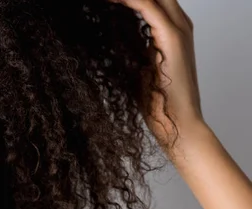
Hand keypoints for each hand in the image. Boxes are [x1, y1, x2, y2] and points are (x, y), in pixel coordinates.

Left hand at [111, 0, 204, 148]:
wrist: (176, 122)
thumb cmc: (156, 101)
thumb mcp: (140, 66)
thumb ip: (132, 48)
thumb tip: (110, 39)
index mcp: (172, 30)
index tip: (103, 1)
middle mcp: (179, 25)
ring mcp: (178, 29)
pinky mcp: (172, 38)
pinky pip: (147, 6)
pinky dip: (128, 1)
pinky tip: (110, 0)